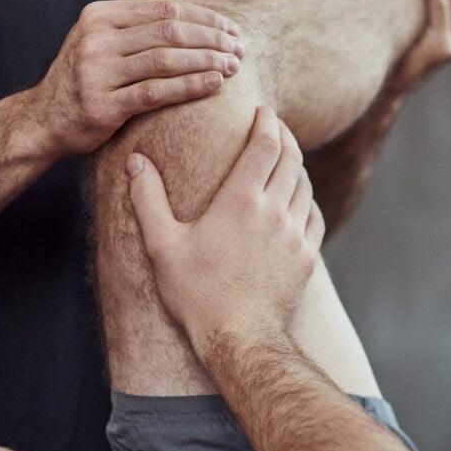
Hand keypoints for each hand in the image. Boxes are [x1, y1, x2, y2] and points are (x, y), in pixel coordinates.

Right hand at [33, 0, 246, 156]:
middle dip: (211, 40)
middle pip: (169, 32)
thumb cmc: (86, 71)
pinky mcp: (102, 105)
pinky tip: (214, 84)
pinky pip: (156, 93)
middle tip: (239, 50)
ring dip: (206, 62)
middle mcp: (96, 39)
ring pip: (165, 60)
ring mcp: (96, 71)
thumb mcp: (106, 28)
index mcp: (100, 15)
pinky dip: (189, 87)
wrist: (44, 119)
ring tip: (233, 67)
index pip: (166, 10)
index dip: (206, 19)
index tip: (233, 31)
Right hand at [126, 105, 324, 349]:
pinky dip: (307, 200)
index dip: (267, 122)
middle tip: (276, 125)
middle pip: (291, 158)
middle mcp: (275, 211)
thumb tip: (135, 161)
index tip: (263, 111)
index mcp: (240, 201)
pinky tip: (298, 201)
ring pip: (305, 186)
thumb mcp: (162, 246)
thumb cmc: (197, 295)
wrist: (240, 339)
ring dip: (297, 167)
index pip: (265, 145)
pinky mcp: (308, 257)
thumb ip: (148, 199)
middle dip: (285, 136)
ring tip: (285, 160)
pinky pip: (314, 216)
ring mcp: (296, 235)